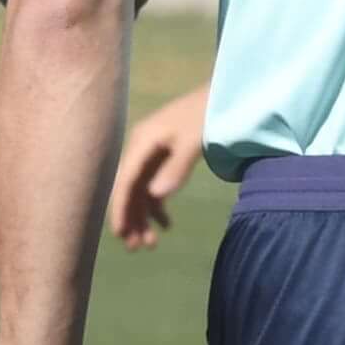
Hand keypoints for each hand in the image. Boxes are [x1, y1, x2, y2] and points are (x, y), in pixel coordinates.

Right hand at [108, 90, 208, 248]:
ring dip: (144, 217)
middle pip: (130, 189)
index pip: (126, 180)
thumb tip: (155, 197)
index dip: (121, 208)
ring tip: (152, 244)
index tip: (121, 234)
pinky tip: (167, 225)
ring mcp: (152, 153)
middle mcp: (142, 148)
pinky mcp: (163, 157)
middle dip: (132, 219)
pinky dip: (158, 206)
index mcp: (143, 141)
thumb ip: (176, 168)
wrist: (223, 96)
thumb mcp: (193, 141)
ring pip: (141, 191)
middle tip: (138, 248)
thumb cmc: (208, 115)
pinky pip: (154, 186)